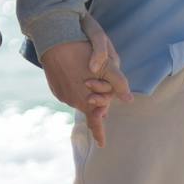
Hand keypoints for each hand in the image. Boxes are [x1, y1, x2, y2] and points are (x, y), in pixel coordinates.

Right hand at [40, 15, 130, 141]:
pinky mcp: (56, 88)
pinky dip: (76, 89)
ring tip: (91, 84)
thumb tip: (129, 99)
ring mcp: (63, 94)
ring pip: (80, 99)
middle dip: (97, 107)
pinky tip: (78, 78)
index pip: (95, 122)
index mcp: (87, 99)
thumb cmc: (82, 50)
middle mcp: (73, 100)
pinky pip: (69, 93)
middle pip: (90, 107)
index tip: (102, 144)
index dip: (99, 133)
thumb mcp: (107, 65)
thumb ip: (118, 83)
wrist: (54, 39)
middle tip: (103, 110)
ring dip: (87, 96)